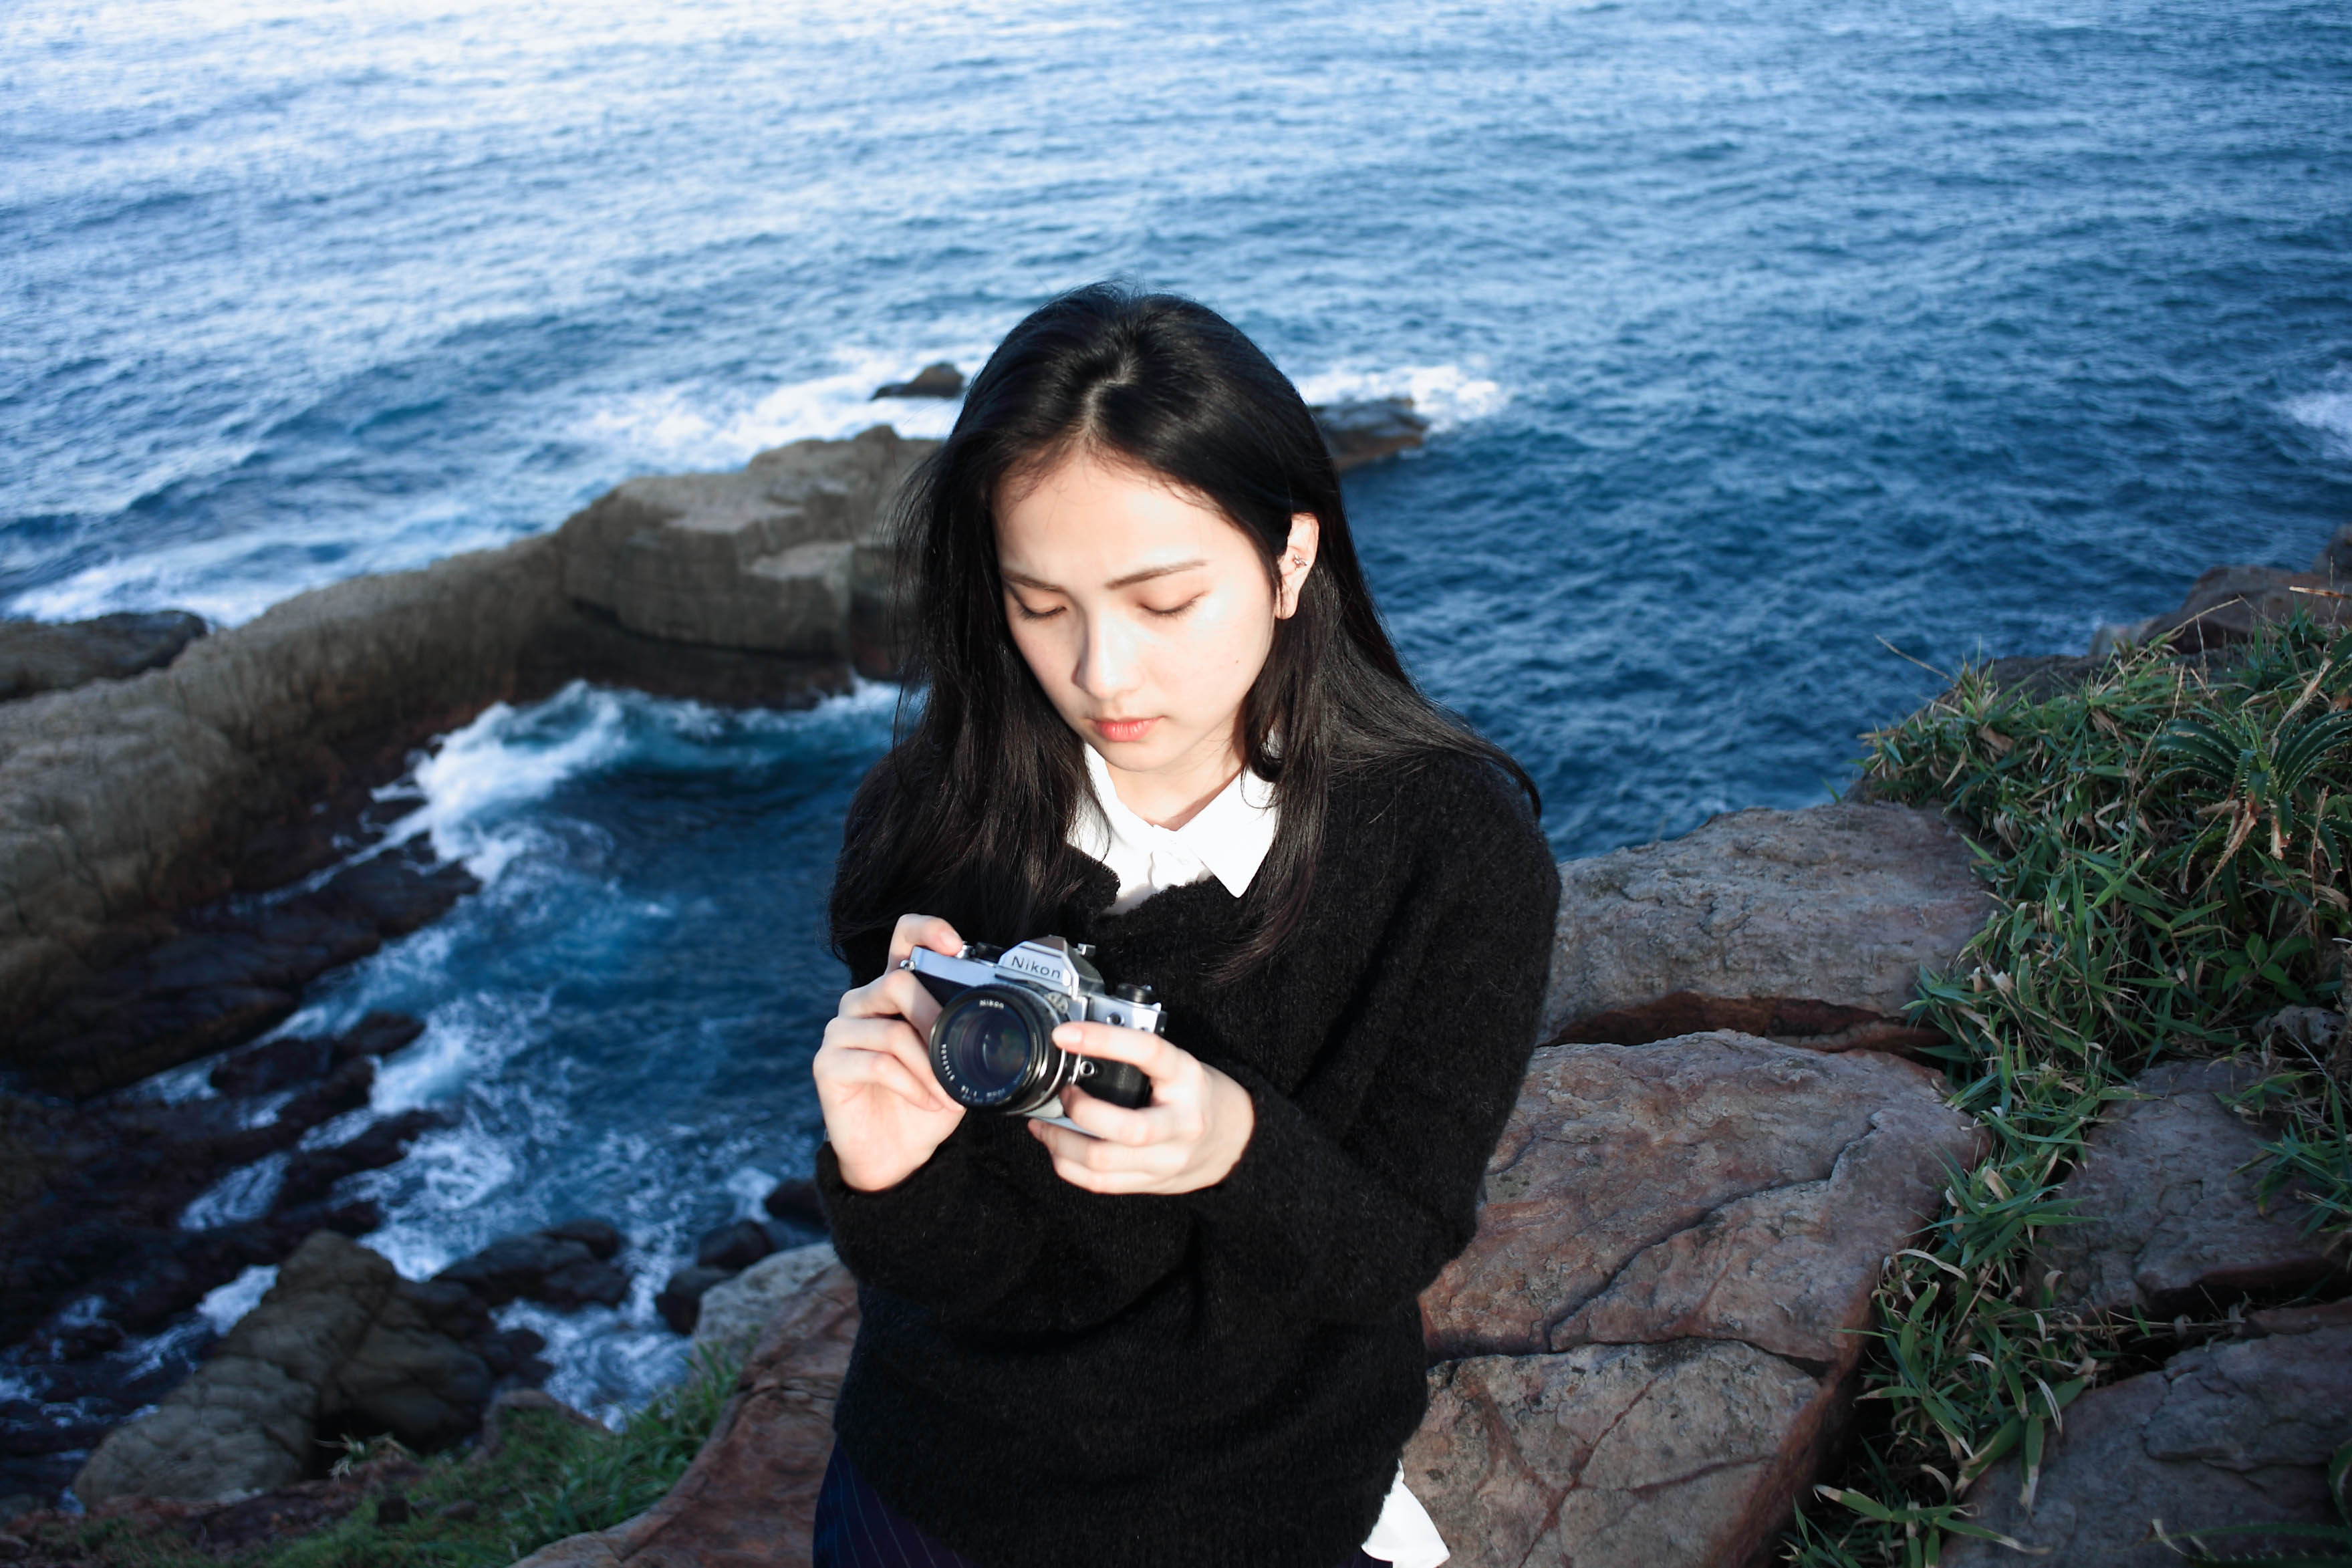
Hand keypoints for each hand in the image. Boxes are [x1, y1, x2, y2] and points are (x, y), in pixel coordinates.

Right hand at [814, 914, 967, 1191]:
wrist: (895, 1154)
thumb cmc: (924, 1101)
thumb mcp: (954, 1064)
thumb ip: (965, 1035)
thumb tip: (1000, 1023)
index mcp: (893, 991)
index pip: (902, 938)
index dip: (926, 930)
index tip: (954, 945)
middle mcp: (861, 1002)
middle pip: (897, 983)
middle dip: (936, 1019)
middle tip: (958, 1052)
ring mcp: (840, 1031)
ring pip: (892, 1032)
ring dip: (930, 1068)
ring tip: (948, 1094)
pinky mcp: (827, 1064)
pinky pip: (878, 1064)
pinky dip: (912, 1085)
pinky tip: (928, 1102)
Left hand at [1027, 1022, 1255, 1194]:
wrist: (1238, 1139)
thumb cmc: (1199, 1094)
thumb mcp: (1180, 1066)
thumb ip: (1141, 1061)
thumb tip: (1080, 1046)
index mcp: (1187, 1078)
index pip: (1148, 1052)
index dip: (1103, 1040)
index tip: (1065, 1035)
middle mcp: (1182, 1122)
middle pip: (1126, 1128)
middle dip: (1080, 1111)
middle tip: (1063, 1093)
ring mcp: (1168, 1158)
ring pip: (1103, 1162)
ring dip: (1061, 1142)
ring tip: (1044, 1124)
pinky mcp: (1153, 1182)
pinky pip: (1100, 1183)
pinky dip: (1068, 1165)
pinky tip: (1058, 1148)